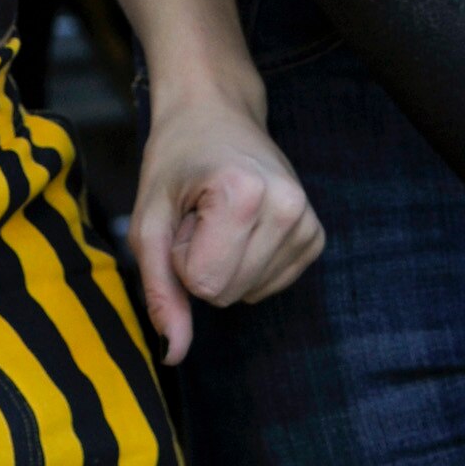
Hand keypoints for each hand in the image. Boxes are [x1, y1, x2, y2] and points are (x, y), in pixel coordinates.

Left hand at [128, 85, 323, 364]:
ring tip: (219, 215)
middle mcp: (287, 208)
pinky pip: (268, 286)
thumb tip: (173, 354)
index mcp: (243, 194)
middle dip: (200, 263)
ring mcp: (309, 223)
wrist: (216, 112)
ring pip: (247, 294)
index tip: (183, 217)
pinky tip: (243, 224)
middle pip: (226, 293)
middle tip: (199, 215)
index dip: (179, 258)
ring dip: (223, 262)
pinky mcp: (316, 237)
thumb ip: (159, 289)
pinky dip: (247, 264)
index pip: (203, 284)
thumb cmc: (176, 159)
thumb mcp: (149, 219)